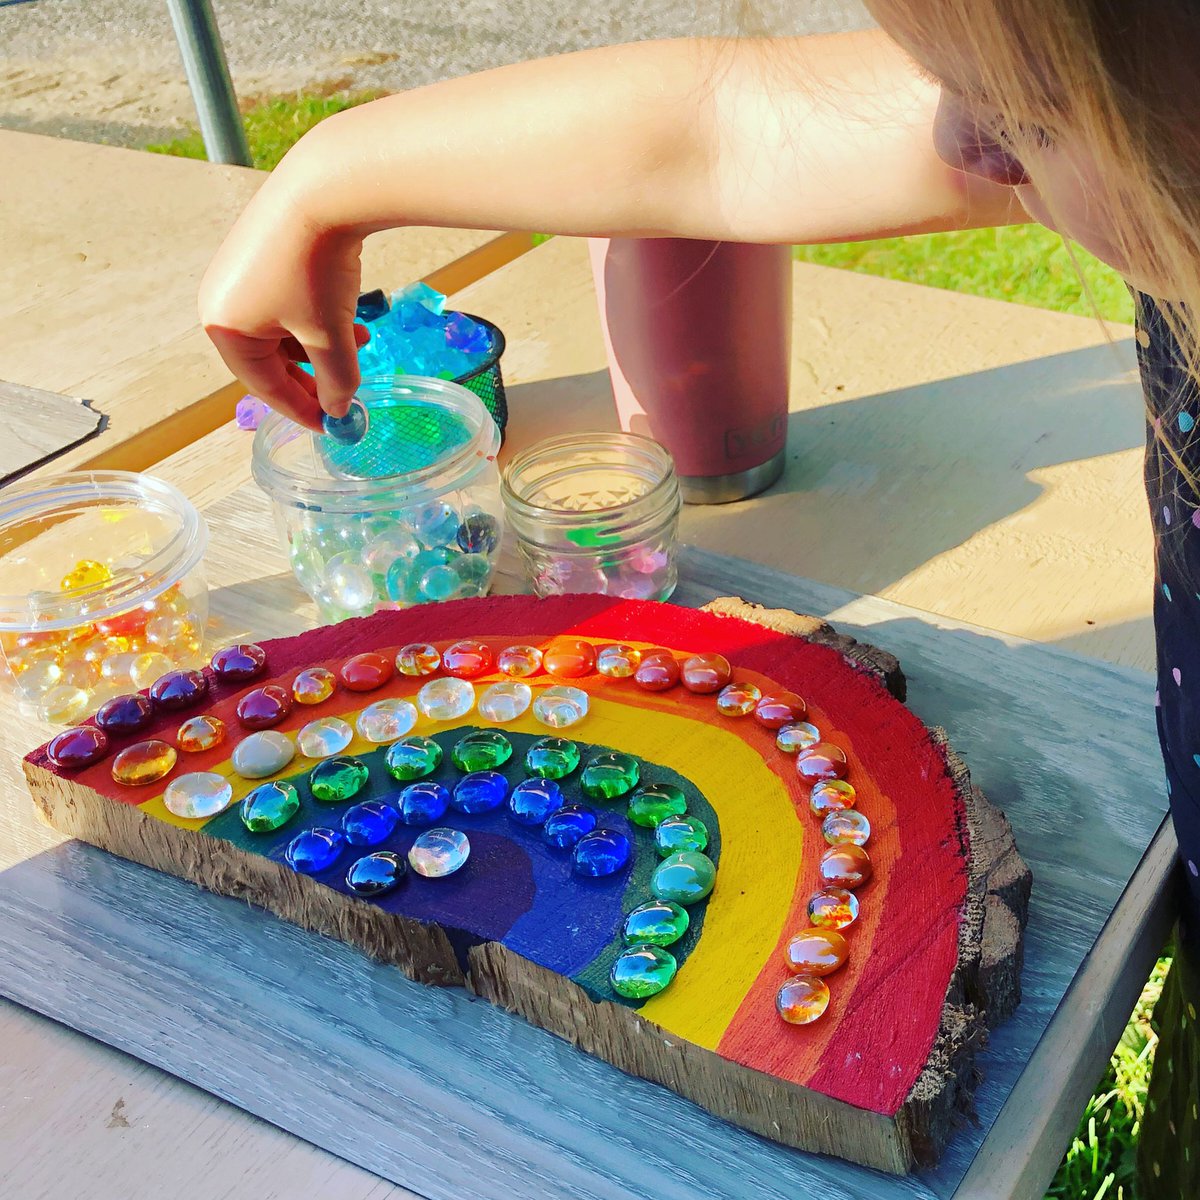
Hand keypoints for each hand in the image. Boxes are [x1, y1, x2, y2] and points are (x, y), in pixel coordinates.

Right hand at [198, 164, 368, 430]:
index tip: (331, 427)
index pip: (263, 386)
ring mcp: (238, 271)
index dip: (301, 410)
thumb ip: (336, 380)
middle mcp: (221, 300)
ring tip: (359, 348)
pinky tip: (351, 319)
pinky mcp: (259, 248)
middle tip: (345, 394)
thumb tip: (339, 410)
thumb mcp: (330, 338)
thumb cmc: (317, 272)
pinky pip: (287, 299)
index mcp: (223, 329)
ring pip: (283, 328)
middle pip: (269, 358)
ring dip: (321, 345)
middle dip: (313, 376)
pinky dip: (316, 316)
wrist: (325, 189)